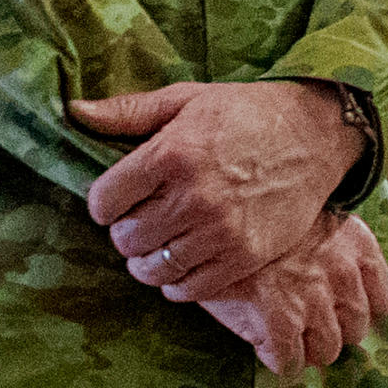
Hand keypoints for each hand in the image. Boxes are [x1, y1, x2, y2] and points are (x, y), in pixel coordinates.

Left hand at [73, 79, 367, 312]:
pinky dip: (177, 284)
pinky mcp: (245, 257)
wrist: (313, 135)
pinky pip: (191, 288)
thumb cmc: (243, 113)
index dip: (103, 203)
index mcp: (170, 154)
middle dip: (124, 232)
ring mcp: (220, 231)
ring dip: (147, 261)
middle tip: (139, 222)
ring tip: (157, 245)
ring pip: (154, 268)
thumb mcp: (183, 99)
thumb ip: (127, 112)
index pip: (103, 201)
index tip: (115, 200)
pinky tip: (181, 265)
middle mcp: (193, 197)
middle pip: (126, 238)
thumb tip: (74, 111)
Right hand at [179, 212, 387, 379]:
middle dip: (332, 331)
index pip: (380, 302)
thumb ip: (332, 248)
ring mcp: (312, 301)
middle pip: (354, 330)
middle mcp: (342, 275)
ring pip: (327, 351)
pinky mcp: (281, 323)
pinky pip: (290, 362)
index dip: (354, 310)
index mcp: (357, 246)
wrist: (211, 217)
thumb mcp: (308, 217)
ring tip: (287, 339)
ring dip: (308, 349)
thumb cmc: (256, 216)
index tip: (337, 312)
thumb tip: (337, 286)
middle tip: (307, 326)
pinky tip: (266, 348)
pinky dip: (280, 362)